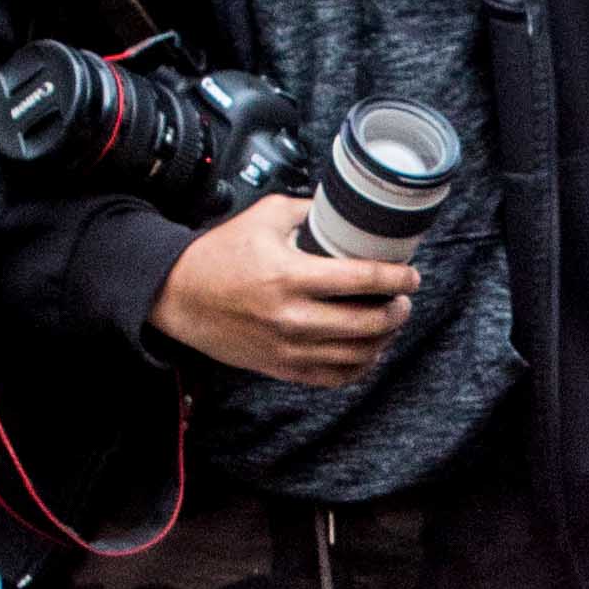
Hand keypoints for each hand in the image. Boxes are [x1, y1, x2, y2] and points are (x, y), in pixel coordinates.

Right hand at [143, 192, 414, 379]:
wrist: (178, 295)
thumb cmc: (219, 255)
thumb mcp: (263, 217)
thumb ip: (308, 211)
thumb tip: (346, 210)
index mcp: (290, 276)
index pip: (363, 280)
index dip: (397, 278)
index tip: (410, 275)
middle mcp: (292, 317)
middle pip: (369, 323)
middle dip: (397, 311)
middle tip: (403, 298)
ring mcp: (288, 348)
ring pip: (358, 356)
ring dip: (384, 340)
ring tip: (389, 323)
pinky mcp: (282, 368)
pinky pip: (335, 378)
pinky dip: (360, 367)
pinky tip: (367, 350)